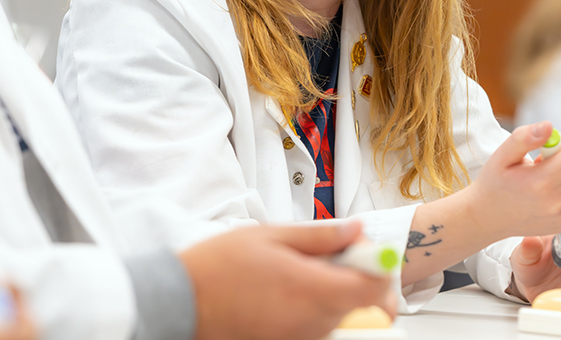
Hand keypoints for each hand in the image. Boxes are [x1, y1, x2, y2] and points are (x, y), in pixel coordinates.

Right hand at [181, 220, 395, 339]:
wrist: (182, 303)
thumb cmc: (219, 267)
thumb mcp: (270, 235)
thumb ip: (319, 235)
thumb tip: (356, 230)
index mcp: (314, 290)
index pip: (376, 290)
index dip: (377, 268)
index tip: (362, 252)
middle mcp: (314, 322)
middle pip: (361, 304)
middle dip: (350, 277)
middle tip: (322, 256)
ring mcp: (302, 339)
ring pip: (338, 316)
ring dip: (328, 293)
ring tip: (291, 273)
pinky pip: (315, 327)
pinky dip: (309, 309)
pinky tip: (282, 292)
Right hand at [464, 121, 560, 237]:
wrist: (490, 218)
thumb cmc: (494, 184)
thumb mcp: (501, 156)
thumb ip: (524, 138)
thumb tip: (549, 126)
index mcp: (542, 183)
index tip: (555, 143)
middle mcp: (560, 202)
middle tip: (544, 160)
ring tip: (544, 177)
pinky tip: (549, 189)